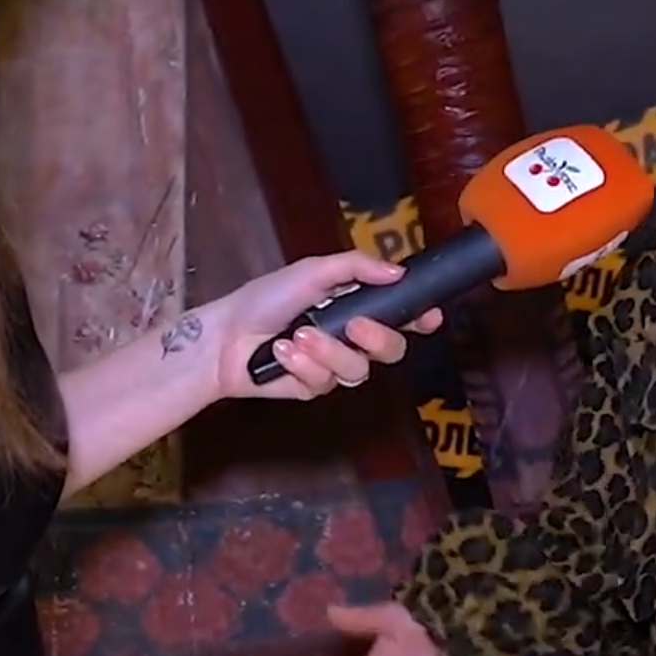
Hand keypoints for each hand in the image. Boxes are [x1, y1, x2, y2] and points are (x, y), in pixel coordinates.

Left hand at [204, 251, 440, 403]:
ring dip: (327, 352)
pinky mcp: (314, 387)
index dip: (421, 317)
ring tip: (295, 338)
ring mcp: (334, 365)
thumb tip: (399, 273)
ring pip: (358, 370)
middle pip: (392, 349)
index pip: (400, 314)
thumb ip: (356, 268)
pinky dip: (303, 366)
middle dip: (378, 338)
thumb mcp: (312, 271)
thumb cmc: (265, 298)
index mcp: (355, 305)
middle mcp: (350, 337)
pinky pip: (326, 382)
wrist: (225, 336)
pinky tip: (281, 354)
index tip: (429, 317)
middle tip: (355, 327)